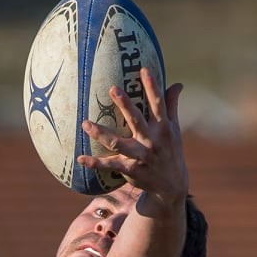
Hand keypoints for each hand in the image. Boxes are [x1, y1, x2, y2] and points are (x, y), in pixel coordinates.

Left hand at [77, 69, 187, 210]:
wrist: (171, 186)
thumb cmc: (171, 151)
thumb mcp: (174, 129)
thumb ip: (172, 106)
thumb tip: (177, 84)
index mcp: (163, 128)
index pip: (158, 104)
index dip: (152, 86)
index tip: (143, 69)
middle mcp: (152, 140)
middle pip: (136, 119)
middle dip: (125, 104)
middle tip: (112, 88)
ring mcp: (140, 156)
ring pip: (118, 143)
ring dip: (100, 134)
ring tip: (85, 124)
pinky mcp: (131, 170)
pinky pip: (109, 165)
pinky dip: (94, 163)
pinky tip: (80, 158)